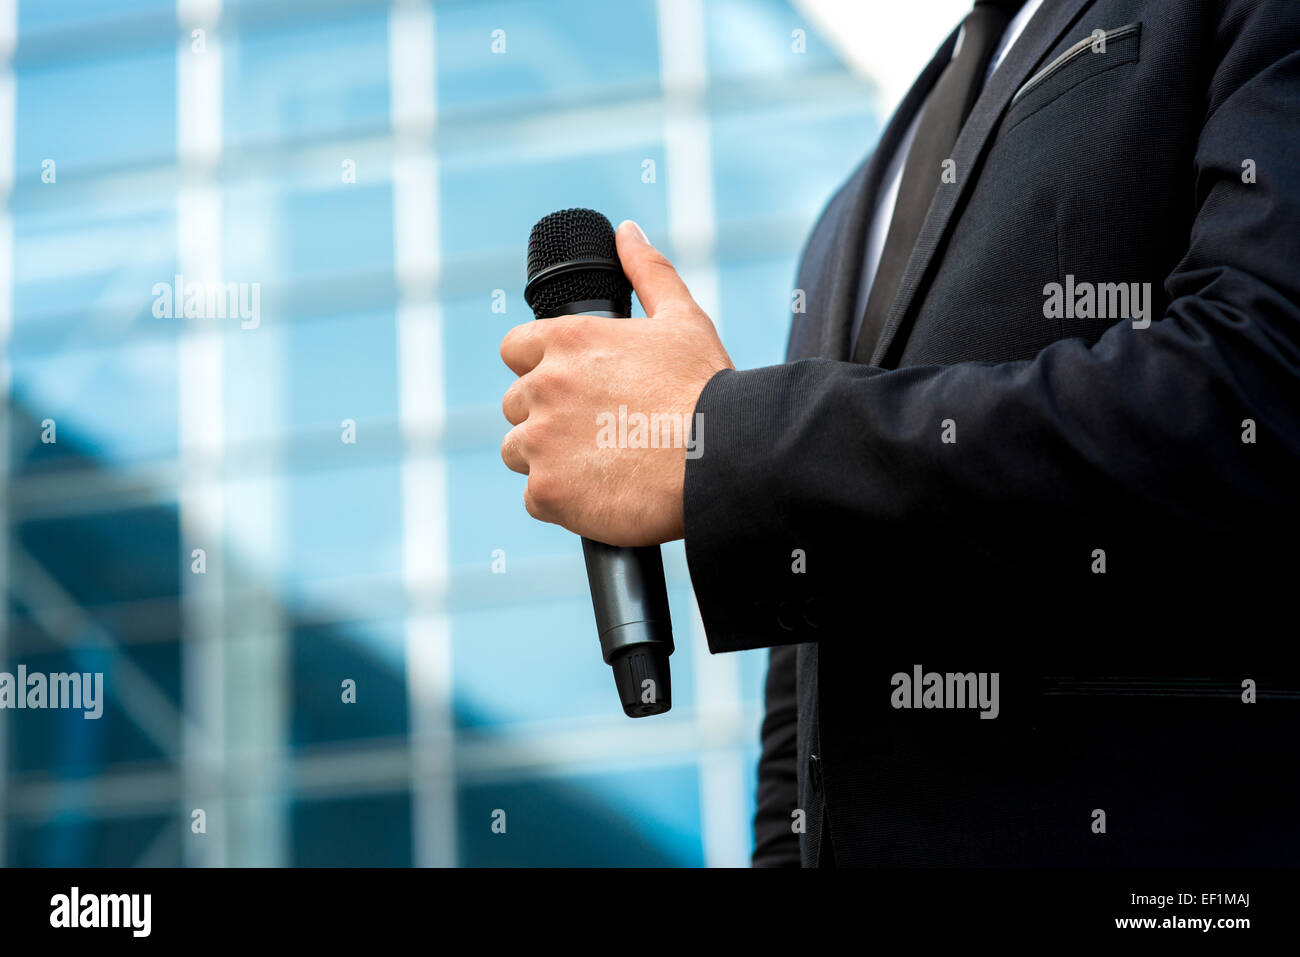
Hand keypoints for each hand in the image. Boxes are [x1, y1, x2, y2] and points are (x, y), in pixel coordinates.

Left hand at [500, 220, 733, 545]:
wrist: (726, 458)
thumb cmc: (709, 389)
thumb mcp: (682, 318)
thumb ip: (647, 271)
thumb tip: (626, 232)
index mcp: (567, 340)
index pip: (515, 350)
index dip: (541, 368)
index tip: (572, 388)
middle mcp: (544, 385)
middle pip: (516, 405)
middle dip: (547, 417)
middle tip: (599, 433)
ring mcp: (540, 440)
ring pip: (518, 451)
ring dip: (548, 459)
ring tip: (601, 466)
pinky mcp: (547, 491)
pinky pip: (536, 498)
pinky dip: (563, 501)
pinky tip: (603, 494)